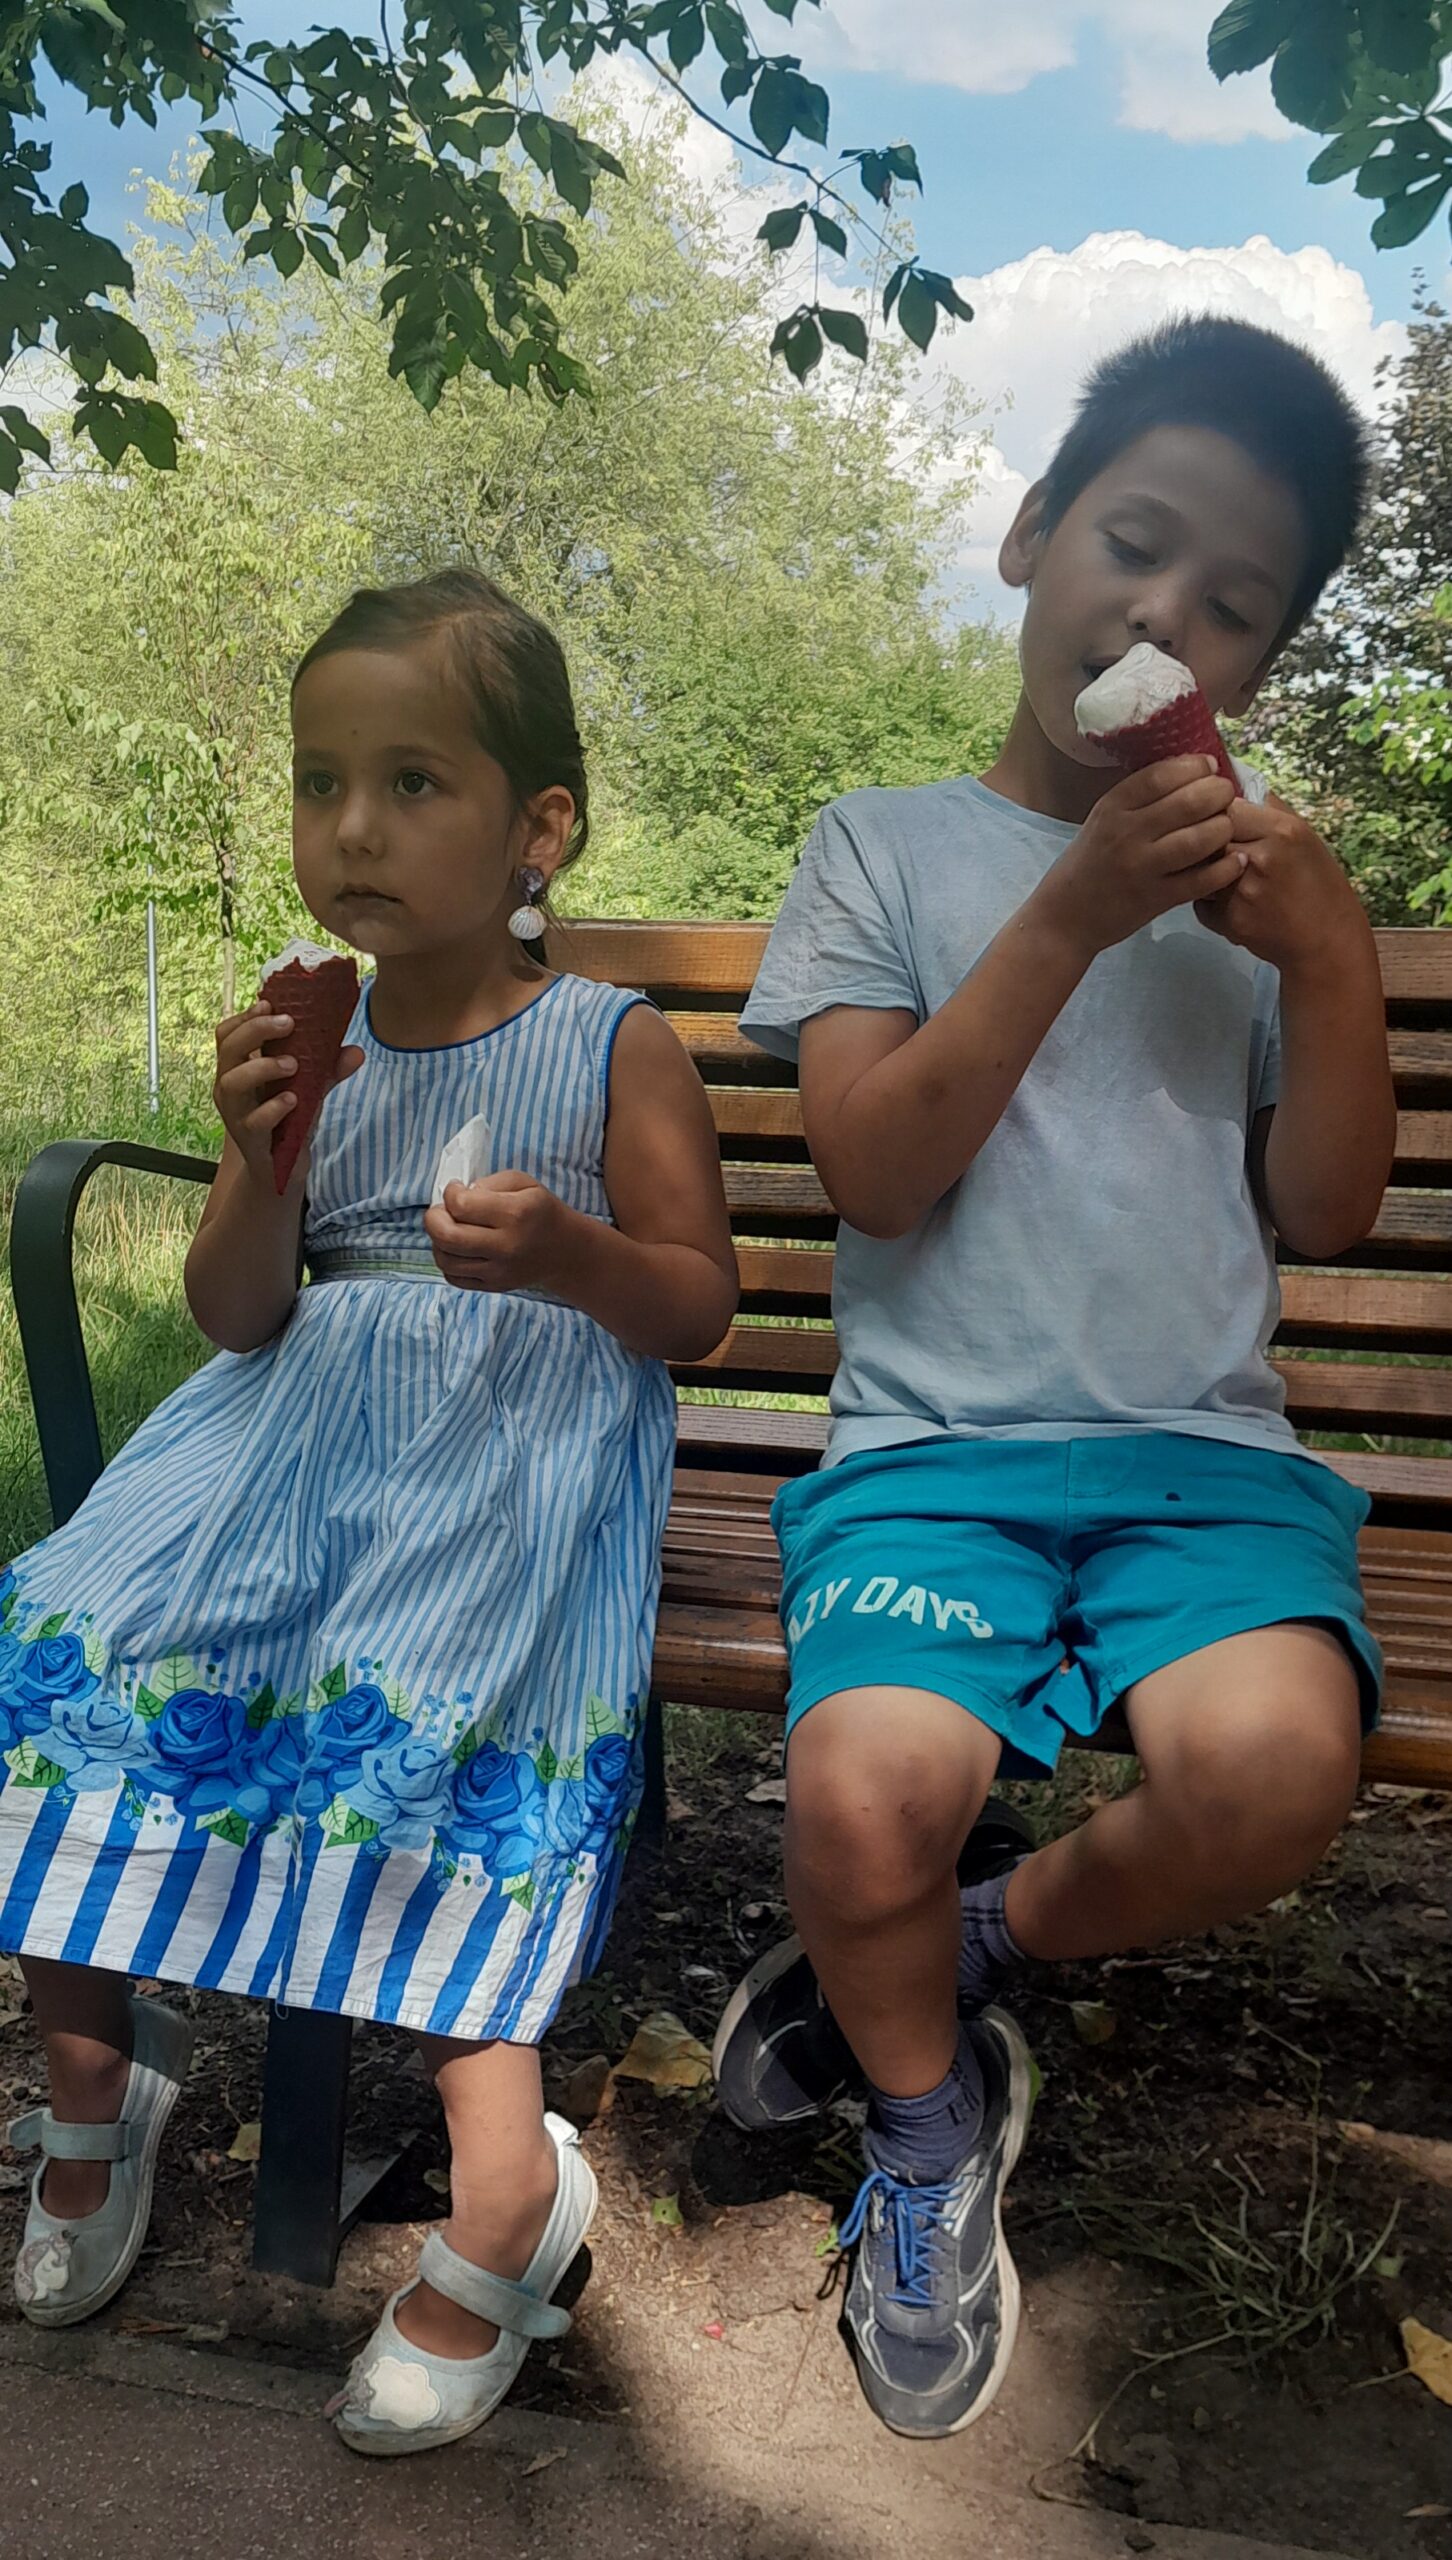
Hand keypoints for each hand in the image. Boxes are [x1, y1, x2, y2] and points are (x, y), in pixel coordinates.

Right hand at [212, 1000, 362, 1188]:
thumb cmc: (288, 1120)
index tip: (270, 1003)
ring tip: (293, 1064)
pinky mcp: (249, 1138)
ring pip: (232, 1083)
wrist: (280, 1169)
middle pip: (228, 1049)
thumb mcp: (309, 1088)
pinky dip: (273, 1108)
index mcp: (238, 1068)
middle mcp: (230, 1087)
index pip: (228, 1033)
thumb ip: (328, 1069)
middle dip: (255, 1030)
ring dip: (262, 1067)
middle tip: (288, 1023)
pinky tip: (293, 1100)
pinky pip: (253, 1121)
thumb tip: (356, 1052)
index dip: (245, 1016)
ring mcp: (235, 1113)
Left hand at [424, 1171, 574, 1292]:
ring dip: (437, 1240)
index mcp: (514, 1214)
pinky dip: (447, 1261)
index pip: (460, 1205)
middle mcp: (505, 1246)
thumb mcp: (523, 1183)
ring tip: (450, 1229)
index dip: (450, 1193)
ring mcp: (498, 1271)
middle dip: (433, 1218)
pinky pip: (453, 1278)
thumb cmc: (541, 1211)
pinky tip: (458, 1248)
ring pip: (445, 1260)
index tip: (457, 1190)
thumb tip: (458, 1197)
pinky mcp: (493, 1286)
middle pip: (446, 1236)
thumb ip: (488, 1183)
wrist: (565, 1251)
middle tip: (442, 1211)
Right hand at [1037, 757, 1245, 956]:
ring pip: (1200, 839)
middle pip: (1189, 802)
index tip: (1209, 766)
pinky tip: (1236, 861)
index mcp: (1112, 807)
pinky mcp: (1156, 899)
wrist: (1065, 916)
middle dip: (1218, 793)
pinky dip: (1226, 869)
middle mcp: (1127, 833)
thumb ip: (1139, 799)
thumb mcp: (1103, 820)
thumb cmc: (1089, 863)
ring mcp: (1142, 867)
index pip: (1162, 775)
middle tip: (1226, 795)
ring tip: (1227, 827)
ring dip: (1224, 828)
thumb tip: (1189, 772)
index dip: (1194, 766)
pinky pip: (1202, 880)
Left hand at [1195, 793, 1368, 973]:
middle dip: (1205, 843)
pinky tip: (1234, 904)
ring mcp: (1241, 892)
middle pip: (1206, 837)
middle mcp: (1259, 859)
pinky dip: (1210, 902)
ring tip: (1227, 878)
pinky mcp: (1230, 921)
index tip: (1218, 820)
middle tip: (1216, 850)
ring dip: (1203, 872)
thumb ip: (1267, 810)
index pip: (1224, 807)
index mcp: (1280, 831)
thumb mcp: (1303, 836)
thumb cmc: (1318, 883)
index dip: (1216, 813)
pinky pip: (1201, 902)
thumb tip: (1232, 783)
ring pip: (1198, 870)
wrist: (1327, 939)